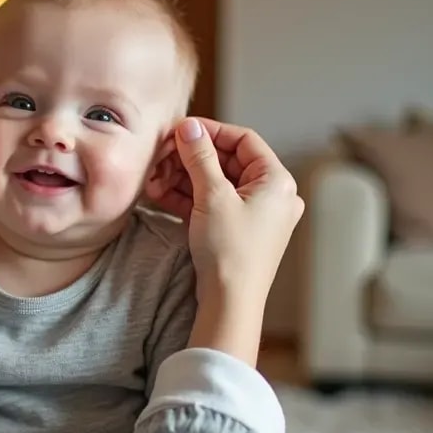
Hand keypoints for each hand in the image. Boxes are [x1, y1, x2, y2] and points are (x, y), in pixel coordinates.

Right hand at [146, 118, 304, 360]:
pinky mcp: (238, 231)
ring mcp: (256, 215)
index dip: (210, 132)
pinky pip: (213, 204)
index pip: (243, 140)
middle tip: (163, 156)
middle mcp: (272, 196)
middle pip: (228, 161)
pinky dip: (189, 198)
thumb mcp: (212, 197)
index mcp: (277, 182)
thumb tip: (189, 127)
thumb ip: (200, 157)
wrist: (230, 304)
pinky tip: (161, 195)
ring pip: (217, 183)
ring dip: (184, 178)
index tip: (181, 131)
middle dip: (191, 159)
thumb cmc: (230, 253)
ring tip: (155, 179)